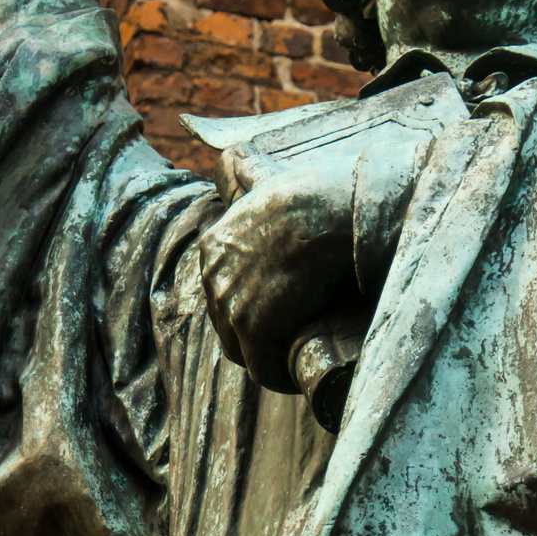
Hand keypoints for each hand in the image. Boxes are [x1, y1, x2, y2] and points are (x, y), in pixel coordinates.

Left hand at [199, 154, 357, 391]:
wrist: (324, 212)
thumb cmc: (312, 194)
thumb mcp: (267, 184)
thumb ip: (251, 183)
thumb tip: (242, 159)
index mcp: (215, 245)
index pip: (224, 289)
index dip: (250, 305)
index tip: (278, 312)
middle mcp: (212, 276)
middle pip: (227, 322)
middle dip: (255, 335)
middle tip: (288, 342)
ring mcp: (230, 303)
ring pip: (242, 349)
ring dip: (266, 359)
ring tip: (294, 363)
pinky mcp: (253, 327)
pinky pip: (262, 368)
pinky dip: (279, 376)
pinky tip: (298, 377)